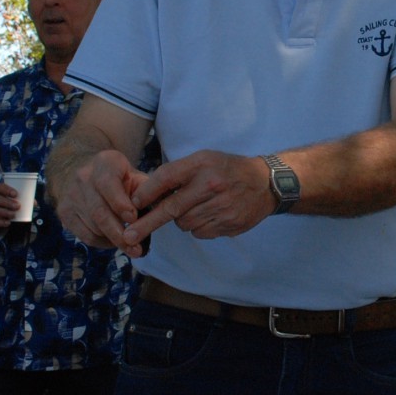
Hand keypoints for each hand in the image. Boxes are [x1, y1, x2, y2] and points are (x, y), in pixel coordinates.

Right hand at [52, 149, 152, 254]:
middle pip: (99, 212)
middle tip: (137, 249)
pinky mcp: (64, 212)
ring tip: (132, 247)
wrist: (84, 170)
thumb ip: (148, 191)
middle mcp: (83, 178)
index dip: (120, 203)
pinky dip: (103, 242)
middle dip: (119, 233)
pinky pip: (85, 235)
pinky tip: (115, 242)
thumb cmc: (118, 177)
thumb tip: (164, 210)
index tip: (134, 218)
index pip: (108, 184)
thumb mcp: (134, 175)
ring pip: (93, 226)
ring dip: (114, 240)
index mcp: (104, 163)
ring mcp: (71, 196)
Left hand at [129, 151, 275, 240]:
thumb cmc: (228, 169)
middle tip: (129, 235)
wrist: (266, 184)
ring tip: (196, 208)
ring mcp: (222, 207)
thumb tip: (146, 195)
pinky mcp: (229, 224)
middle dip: (148, 223)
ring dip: (182, 220)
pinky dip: (198, 227)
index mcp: (202, 165)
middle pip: (171, 208)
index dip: (147, 192)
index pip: (167, 178)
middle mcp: (211, 185)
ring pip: (184, 223)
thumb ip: (178, 172)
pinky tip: (210, 215)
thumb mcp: (204, 159)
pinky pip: (200, 233)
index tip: (133, 204)